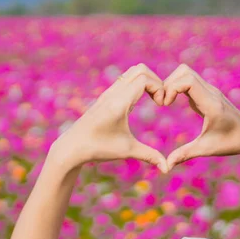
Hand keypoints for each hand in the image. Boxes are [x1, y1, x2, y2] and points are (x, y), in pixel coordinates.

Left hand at [50, 64, 168, 172]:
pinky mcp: (105, 96)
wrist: (72, 147)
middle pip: (140, 69)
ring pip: (131, 72)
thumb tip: (167, 169)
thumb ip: (150, 156)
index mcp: (119, 103)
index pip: (144, 79)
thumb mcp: (127, 151)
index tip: (162, 105)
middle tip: (160, 99)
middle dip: (156, 80)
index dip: (159, 88)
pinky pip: (125, 80)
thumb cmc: (98, 148)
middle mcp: (113, 93)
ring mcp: (108, 93)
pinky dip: (137, 84)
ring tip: (153, 99)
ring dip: (146, 81)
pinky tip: (140, 102)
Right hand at [163, 64, 239, 170]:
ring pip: (185, 72)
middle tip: (162, 102)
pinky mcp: (207, 92)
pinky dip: (176, 86)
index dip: (171, 88)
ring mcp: (209, 90)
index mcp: (211, 104)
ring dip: (171, 83)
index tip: (165, 104)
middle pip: (184, 71)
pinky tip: (171, 102)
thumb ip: (185, 154)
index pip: (188, 80)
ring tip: (165, 101)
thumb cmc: (231, 142)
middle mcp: (210, 92)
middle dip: (168, 83)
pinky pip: (188, 80)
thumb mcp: (207, 149)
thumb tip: (165, 166)